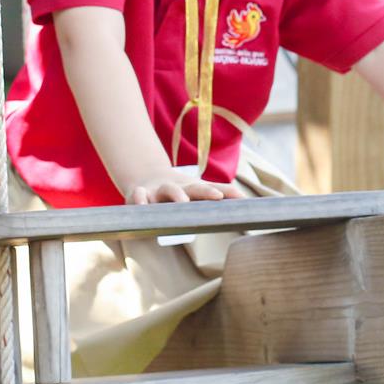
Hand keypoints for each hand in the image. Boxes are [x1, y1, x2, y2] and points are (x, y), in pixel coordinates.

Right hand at [123, 168, 245, 204]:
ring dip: (176, 195)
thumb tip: (245, 198)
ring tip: (183, 202)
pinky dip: (139, 199)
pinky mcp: (140, 194)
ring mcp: (159, 190)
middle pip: (193, 188)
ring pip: (168, 190)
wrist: (146, 179)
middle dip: (206, 191)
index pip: (207, 190)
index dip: (218, 192)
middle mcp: (177, 188)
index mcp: (192, 189)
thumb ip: (222, 192)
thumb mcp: (198, 190)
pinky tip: (141, 204)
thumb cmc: (180, 190)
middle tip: (216, 196)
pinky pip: (138, 196)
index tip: (232, 197)